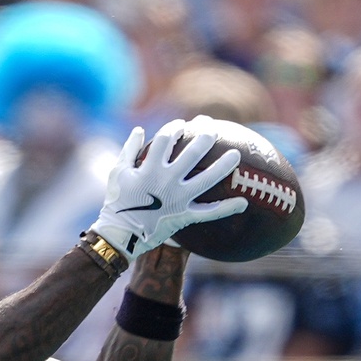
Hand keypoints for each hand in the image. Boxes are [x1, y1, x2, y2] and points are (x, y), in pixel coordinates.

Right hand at [88, 118, 246, 258]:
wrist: (120, 235)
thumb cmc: (116, 202)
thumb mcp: (117, 172)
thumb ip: (129, 149)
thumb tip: (139, 130)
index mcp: (149, 168)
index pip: (166, 139)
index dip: (175, 128)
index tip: (182, 125)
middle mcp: (166, 180)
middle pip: (192, 153)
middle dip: (205, 137)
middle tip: (213, 129)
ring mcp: (177, 199)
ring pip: (206, 180)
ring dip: (223, 166)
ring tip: (236, 155)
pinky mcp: (184, 216)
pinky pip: (209, 212)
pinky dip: (227, 208)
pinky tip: (244, 202)